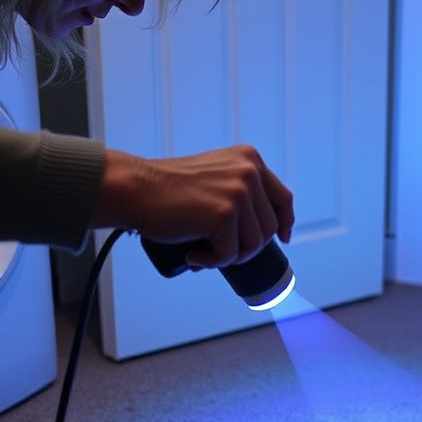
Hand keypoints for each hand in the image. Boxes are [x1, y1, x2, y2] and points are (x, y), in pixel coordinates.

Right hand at [92, 144, 293, 266]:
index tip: (283, 238)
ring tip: (202, 250)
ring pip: (253, 245)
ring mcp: (239, 192)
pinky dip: (211, 262)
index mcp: (250, 159)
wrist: (136, 188)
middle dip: (247, 246)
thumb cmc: (168, 188)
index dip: (285, 222)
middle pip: (269, 228)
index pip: (282, 197)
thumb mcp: (215, 175)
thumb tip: (266, 230)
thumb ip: (239, 188)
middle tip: (219, 249)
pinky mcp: (225, 214)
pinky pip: (231, 255)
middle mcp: (249, 172)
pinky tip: (193, 255)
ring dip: (228, 256)